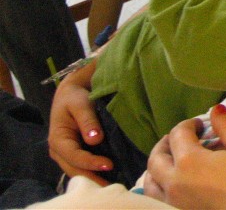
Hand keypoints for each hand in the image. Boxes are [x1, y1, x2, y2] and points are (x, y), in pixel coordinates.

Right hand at [47, 60, 112, 183]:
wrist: (71, 93)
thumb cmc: (75, 97)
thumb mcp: (81, 104)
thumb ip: (88, 121)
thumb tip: (94, 139)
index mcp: (57, 139)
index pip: (74, 156)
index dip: (91, 163)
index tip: (109, 165)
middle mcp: (58, 151)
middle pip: (75, 170)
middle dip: (93, 179)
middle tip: (112, 186)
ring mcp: (65, 155)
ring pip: (78, 171)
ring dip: (94, 178)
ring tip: (112, 185)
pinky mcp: (73, 154)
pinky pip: (82, 167)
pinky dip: (93, 172)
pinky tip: (108, 176)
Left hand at [144, 104, 225, 209]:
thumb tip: (215, 109)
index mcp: (189, 161)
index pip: (178, 134)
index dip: (189, 124)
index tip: (201, 125)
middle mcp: (173, 183)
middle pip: (156, 157)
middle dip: (167, 142)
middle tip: (182, 138)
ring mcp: (171, 203)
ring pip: (150, 183)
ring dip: (157, 167)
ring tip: (172, 162)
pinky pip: (156, 201)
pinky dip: (158, 189)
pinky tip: (172, 186)